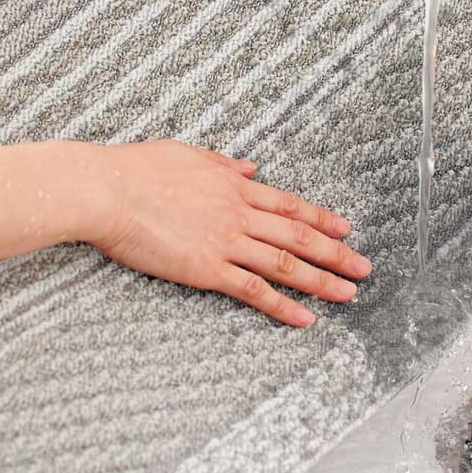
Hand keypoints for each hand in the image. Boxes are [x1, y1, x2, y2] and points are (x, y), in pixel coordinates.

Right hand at [93, 141, 371, 327]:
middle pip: (298, 235)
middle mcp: (239, 213)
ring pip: (286, 263)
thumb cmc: (138, 169)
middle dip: (336, 253)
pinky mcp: (207, 269)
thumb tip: (250, 167)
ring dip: (322, 280)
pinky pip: (253, 290)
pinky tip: (306, 318)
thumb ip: (223, 163)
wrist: (107, 190)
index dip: (322, 218)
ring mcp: (226, 242)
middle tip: (364, 268)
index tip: (346, 230)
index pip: (290, 204)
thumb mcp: (188, 153)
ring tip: (350, 294)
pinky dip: (283, 305)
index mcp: (235, 185)